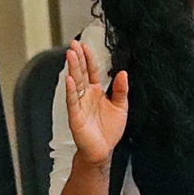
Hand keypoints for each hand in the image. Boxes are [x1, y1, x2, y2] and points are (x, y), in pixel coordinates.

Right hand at [62, 39, 129, 164]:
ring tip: (70, 55)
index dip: (89, 59)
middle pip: (81, 73)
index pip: (91, 71)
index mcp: (97, 92)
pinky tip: (69, 79)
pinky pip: (72, 100)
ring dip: (72, 69)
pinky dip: (71, 90)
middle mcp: (86, 95)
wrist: (103, 150)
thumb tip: (124, 73)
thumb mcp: (121, 107)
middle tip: (73, 44)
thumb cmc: (109, 129)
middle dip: (77, 58)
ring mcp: (80, 104)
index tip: (85, 45)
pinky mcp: (76, 115)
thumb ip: (122, 90)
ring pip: (75, 83)